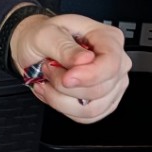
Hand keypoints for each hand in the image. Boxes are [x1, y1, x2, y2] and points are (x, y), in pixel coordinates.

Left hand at [11, 12, 129, 123]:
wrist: (35, 48)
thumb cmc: (43, 36)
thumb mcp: (45, 34)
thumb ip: (64, 47)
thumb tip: (85, 60)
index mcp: (108, 38)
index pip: (111, 64)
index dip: (89, 76)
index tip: (66, 78)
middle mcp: (116, 62)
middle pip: (100, 89)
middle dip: (65, 86)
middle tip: (48, 69)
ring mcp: (112, 84)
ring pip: (92, 108)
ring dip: (61, 99)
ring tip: (49, 81)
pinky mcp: (103, 102)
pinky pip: (87, 117)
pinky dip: (64, 108)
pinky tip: (54, 92)